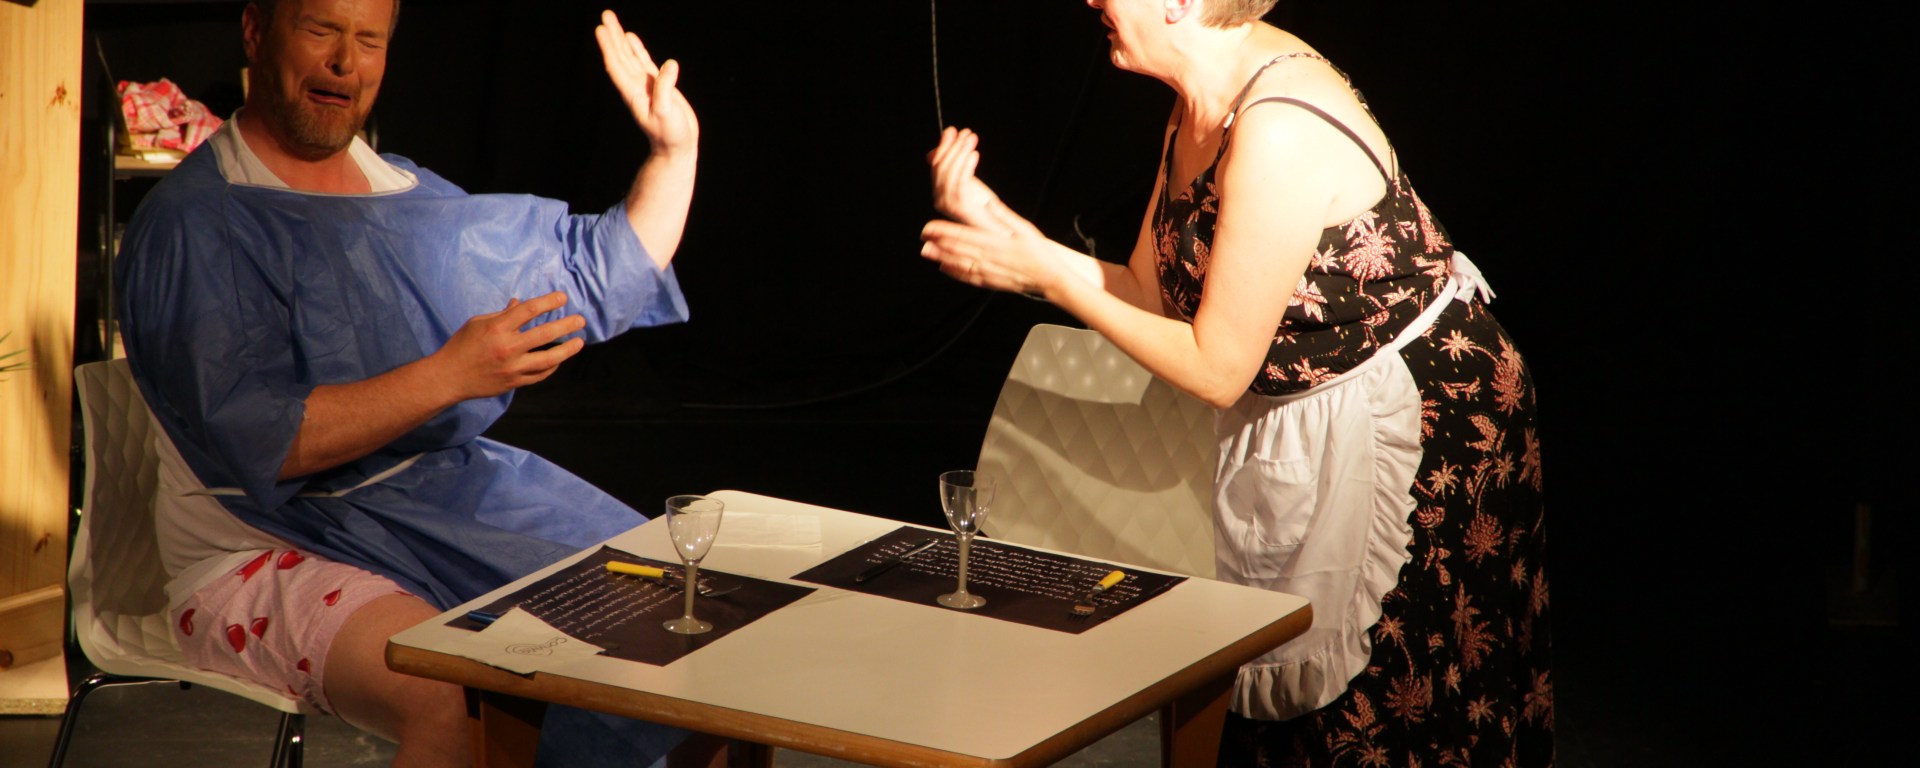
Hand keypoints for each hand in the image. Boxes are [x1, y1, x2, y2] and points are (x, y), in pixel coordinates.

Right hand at [432, 291, 585, 400]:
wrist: (449, 377)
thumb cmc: (461, 346)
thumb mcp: (478, 323)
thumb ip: (502, 314)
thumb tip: (519, 303)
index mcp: (497, 328)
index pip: (529, 310)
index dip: (548, 302)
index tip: (562, 298)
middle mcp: (507, 347)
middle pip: (545, 333)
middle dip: (566, 325)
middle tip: (580, 320)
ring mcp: (512, 367)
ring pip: (548, 359)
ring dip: (567, 349)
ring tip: (579, 342)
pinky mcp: (514, 382)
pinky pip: (540, 374)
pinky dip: (552, 366)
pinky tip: (559, 359)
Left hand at [597, 10, 698, 159]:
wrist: (677, 147)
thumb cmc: (670, 134)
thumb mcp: (666, 112)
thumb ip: (666, 88)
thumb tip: (670, 64)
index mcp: (633, 92)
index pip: (617, 65)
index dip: (609, 47)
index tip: (601, 29)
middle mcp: (636, 86)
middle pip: (620, 56)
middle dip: (612, 36)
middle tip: (605, 15)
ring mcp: (646, 85)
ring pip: (629, 56)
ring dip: (621, 39)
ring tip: (613, 22)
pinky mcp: (658, 86)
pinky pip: (644, 62)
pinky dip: (637, 49)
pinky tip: (631, 38)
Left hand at [919, 201, 1058, 296]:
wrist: (1049, 277)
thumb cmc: (1038, 251)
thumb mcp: (1024, 228)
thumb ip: (1004, 215)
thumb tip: (988, 202)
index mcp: (995, 242)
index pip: (964, 235)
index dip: (944, 230)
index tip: (931, 225)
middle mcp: (988, 258)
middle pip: (957, 249)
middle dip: (937, 242)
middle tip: (922, 236)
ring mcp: (988, 272)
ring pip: (959, 264)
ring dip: (941, 257)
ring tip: (926, 251)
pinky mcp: (990, 282)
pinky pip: (968, 277)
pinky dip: (954, 273)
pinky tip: (944, 268)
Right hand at [928, 127, 1000, 225]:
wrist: (999, 230)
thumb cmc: (986, 209)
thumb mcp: (969, 183)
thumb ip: (955, 167)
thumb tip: (939, 147)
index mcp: (940, 194)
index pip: (936, 166)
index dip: (943, 147)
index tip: (952, 131)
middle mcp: (940, 201)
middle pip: (941, 168)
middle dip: (952, 146)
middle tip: (965, 133)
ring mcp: (950, 206)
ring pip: (949, 173)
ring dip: (960, 152)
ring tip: (971, 140)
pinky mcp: (963, 208)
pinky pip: (961, 182)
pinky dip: (966, 166)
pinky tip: (974, 154)